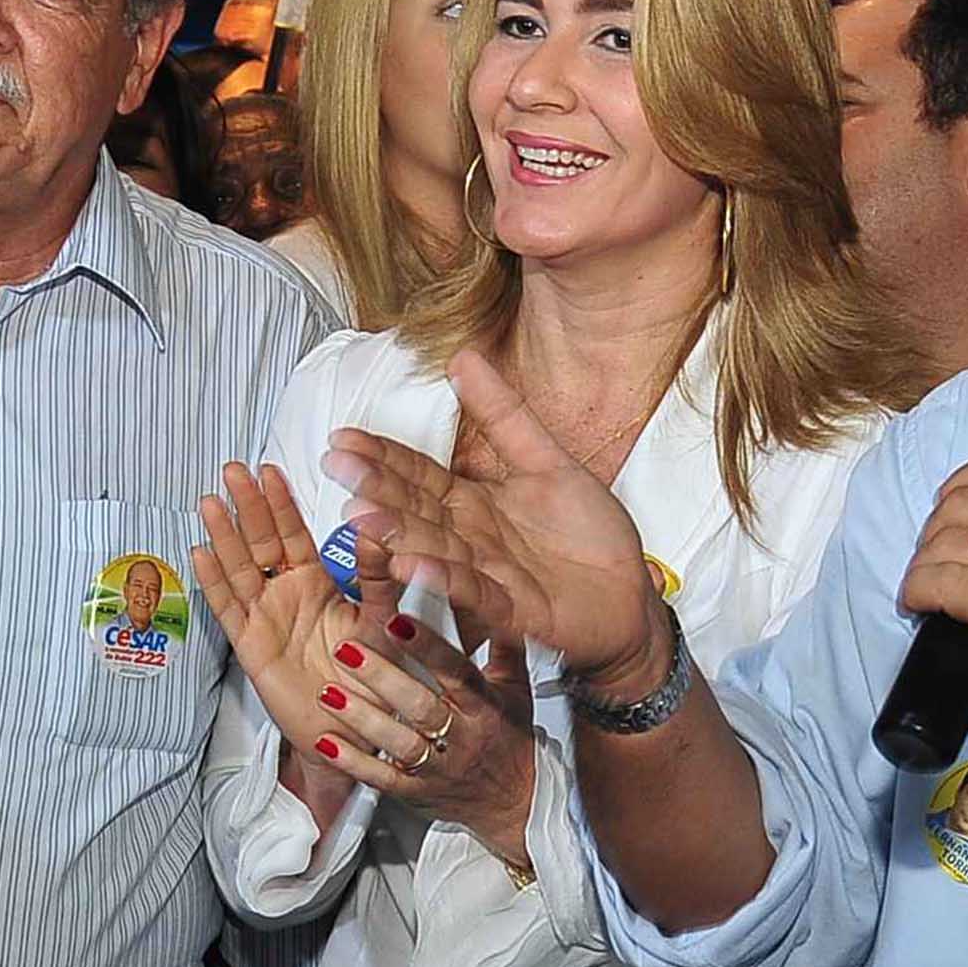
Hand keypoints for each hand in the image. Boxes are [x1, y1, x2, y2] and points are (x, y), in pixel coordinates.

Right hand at [191, 462, 392, 799]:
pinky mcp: (251, 647)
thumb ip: (379, 575)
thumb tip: (378, 526)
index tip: (268, 470)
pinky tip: (200, 553)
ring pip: (239, 569)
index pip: (293, 534)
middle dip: (246, 506)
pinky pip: (228, 610)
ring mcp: (264, 619)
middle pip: (260, 542)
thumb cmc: (372, 674)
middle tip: (232, 470)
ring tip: (210, 501)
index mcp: (316, 583)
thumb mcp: (383, 618)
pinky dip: (214, 582)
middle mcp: (286, 596)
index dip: (279, 503)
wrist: (357, 727)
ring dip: (223, 535)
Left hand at [303, 609, 538, 867]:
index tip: (398, 622)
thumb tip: (493, 598)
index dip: (428, 647)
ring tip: (329, 693)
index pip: (457, 673)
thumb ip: (502, 644)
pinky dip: (353, 762)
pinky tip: (327, 742)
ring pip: (399, 744)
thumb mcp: (515, 688)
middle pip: (421, 706)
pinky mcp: (417, 792)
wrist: (514, 802)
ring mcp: (439, 768)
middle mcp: (463, 737)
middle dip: (382, 676)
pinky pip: (383, 779)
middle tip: (347, 649)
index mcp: (485, 707)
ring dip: (362, 718)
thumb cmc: (510, 737)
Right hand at [324, 349, 665, 696]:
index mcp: (473, 504)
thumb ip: (503, 415)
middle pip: (415, 509)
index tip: (343, 437)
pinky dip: (445, 578)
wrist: (631, 599)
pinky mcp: (514, 610)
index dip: (382, 456)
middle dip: (375, 487)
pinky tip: (414, 562)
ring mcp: (488, 576)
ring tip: (361, 512)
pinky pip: (475, 591)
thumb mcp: (546, 462)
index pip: (418, 475)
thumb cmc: (589, 538)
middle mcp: (470, 539)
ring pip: (435, 549)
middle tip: (336, 466)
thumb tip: (462, 356)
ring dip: (397, 532)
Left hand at [900, 450, 967, 758]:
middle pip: (966, 502)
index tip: (948, 506)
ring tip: (925, 584)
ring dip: (923, 563)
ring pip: (948, 541)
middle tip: (934, 556)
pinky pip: (942, 583)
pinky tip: (920, 603)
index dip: (961, 484)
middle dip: (936, 528)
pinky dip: (919, 591)